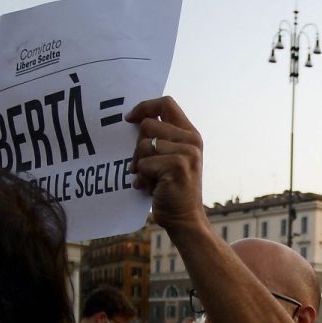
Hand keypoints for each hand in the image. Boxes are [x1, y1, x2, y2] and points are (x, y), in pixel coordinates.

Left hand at [128, 97, 204, 233]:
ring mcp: (187, 152)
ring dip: (140, 165)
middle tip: (143, 167)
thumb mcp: (170, 158)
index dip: (144, 107)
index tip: (129, 118)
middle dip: (138, 146)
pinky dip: (142, 178)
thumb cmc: (170, 189)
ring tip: (150, 179)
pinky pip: (144, 164)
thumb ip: (160, 138)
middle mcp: (191, 140)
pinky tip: (152, 189)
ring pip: (143, 145)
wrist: (184, 219)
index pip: (166, 103)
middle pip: (148, 124)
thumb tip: (133, 119)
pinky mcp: (177, 166)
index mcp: (190, 134)